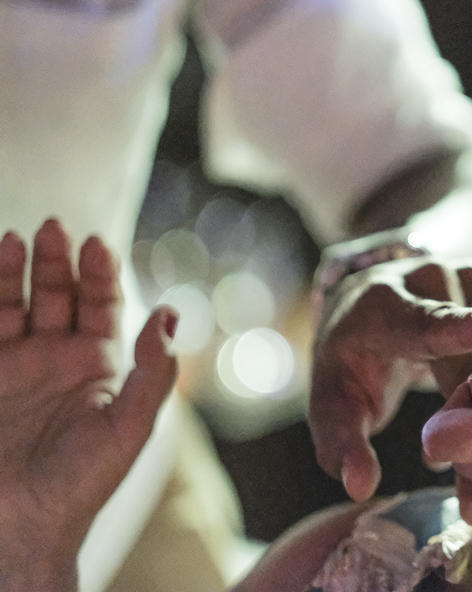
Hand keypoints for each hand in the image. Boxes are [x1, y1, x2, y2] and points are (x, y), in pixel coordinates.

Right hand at [0, 222, 177, 591]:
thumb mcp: (131, 427)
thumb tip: (169, 314)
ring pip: (17, 304)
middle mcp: (58, 360)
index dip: (100, 273)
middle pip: (60, 295)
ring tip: (19, 237)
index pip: (103, 305)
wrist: (21, 528)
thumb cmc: (83, 484)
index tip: (97, 244)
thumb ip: (154, 373)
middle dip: (59, 262)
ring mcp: (17, 367)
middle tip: (56, 228)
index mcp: (100, 366)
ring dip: (18, 271)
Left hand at [309, 256, 471, 500]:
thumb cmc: (350, 368)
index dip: (465, 325)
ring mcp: (467, 273)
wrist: (362, 312)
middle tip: (460, 469)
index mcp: (384, 309)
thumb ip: (341, 447)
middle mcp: (430, 279)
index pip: (429, 321)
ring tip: (463, 410)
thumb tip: (361, 487)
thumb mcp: (333, 409)